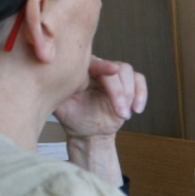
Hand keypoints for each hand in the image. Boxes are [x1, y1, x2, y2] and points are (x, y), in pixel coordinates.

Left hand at [54, 57, 146, 185]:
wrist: (90, 133)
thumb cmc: (74, 119)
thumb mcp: (61, 108)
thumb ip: (58, 93)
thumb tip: (53, 81)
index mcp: (83, 70)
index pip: (95, 62)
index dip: (104, 65)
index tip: (112, 70)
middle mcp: (99, 69)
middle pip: (115, 69)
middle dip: (119, 92)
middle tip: (120, 113)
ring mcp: (115, 76)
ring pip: (128, 72)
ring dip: (130, 94)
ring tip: (124, 114)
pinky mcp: (129, 85)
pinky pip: (140, 81)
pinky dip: (142, 94)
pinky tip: (137, 109)